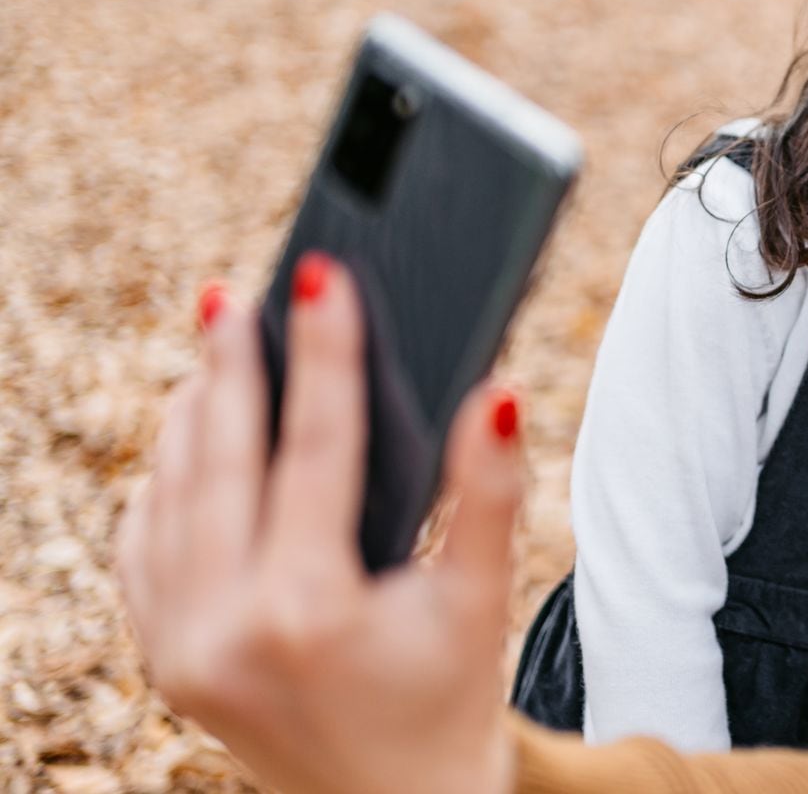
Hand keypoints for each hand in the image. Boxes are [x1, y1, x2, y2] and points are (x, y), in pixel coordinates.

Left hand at [116, 254, 520, 793]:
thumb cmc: (448, 698)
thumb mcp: (481, 599)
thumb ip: (492, 492)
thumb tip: (496, 391)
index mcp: (309, 610)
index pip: (313, 447)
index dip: (325, 353)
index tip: (325, 277)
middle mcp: (225, 627)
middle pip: (218, 456)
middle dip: (232, 364)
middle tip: (238, 293)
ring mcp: (178, 647)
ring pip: (168, 494)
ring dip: (191, 414)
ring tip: (218, 347)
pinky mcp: (161, 658)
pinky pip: (143, 545)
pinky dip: (164, 481)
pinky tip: (193, 438)